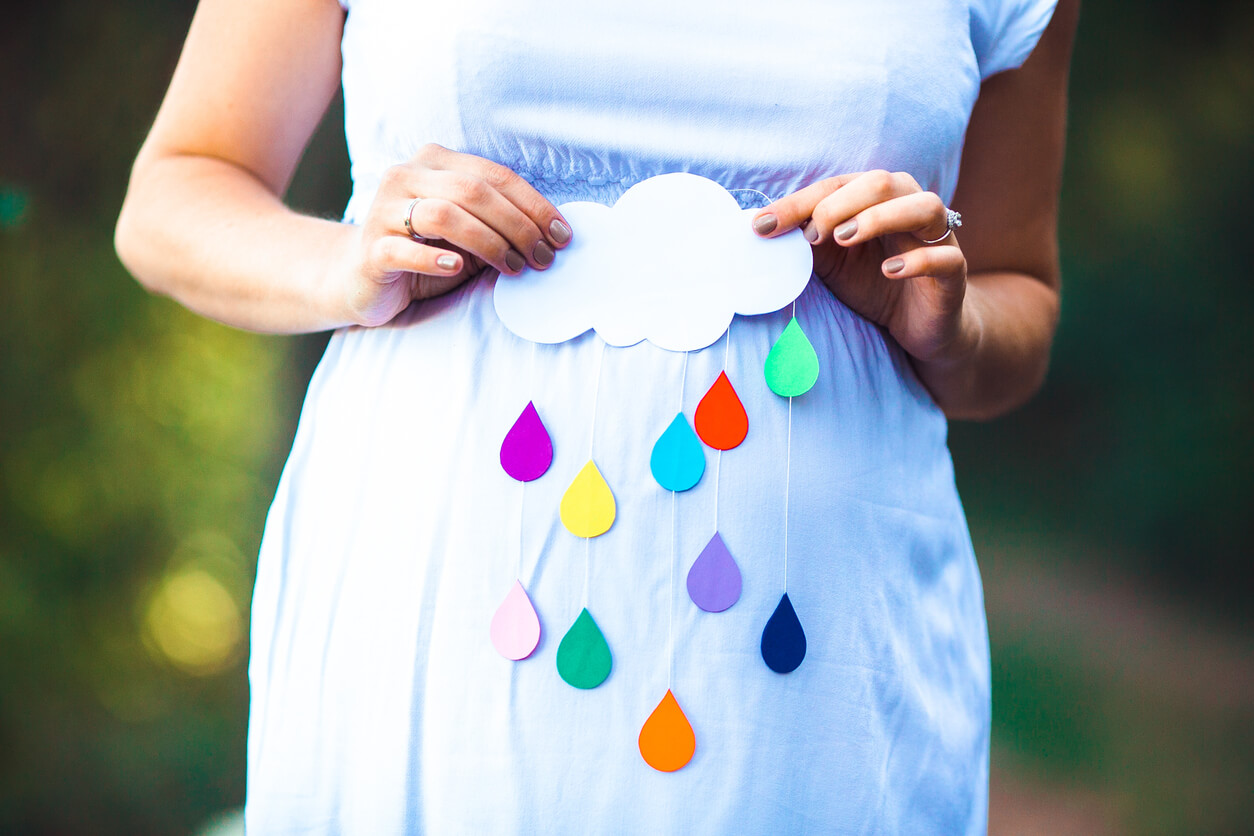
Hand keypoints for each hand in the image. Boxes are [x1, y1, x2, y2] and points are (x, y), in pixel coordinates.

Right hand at [333, 144, 572, 326]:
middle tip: (543, 257)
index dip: (534, 204)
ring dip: (489, 243)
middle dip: (517, 225)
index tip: (562, 235)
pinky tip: (458, 267)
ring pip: (444, 215)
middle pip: (473, 191)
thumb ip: (499, 223)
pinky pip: (405, 248)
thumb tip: (552, 235)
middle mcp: (406, 176)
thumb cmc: (426, 252)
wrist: (359, 277)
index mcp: (435, 162)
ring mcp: (384, 210)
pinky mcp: (371, 248)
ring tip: (514, 267)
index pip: (495, 176)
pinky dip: (436, 258)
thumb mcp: (469, 233)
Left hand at [752, 171, 972, 364]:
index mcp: (878, 199)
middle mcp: (910, 208)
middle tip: (813, 236)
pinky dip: (918, 260)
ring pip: (925, 206)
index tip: (762, 226)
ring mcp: (937, 239)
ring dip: (880, 217)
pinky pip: (946, 257)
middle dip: (841, 203)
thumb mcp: (831, 262)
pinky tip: (889, 270)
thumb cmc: (873, 283)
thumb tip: (762, 229)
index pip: (836, 185)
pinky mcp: (954, 273)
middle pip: (883, 182)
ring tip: (845, 239)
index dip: (798, 203)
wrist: (919, 326)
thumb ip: (807, 241)